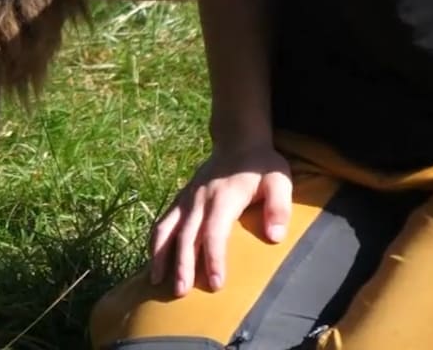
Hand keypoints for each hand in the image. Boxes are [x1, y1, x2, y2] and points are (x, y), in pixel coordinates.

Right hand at [147, 143, 292, 297]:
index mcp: (224, 197)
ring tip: (156, 282)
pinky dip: (155, 242)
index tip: (217, 284)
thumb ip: (279, 206)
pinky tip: (153, 262)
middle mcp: (200, 198)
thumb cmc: (262, 165)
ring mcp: (187, 198)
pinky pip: (163, 222)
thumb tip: (275, 237)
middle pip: (186, 235)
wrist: (239, 140)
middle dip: (182, 264)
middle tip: (180, 292)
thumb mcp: (279, 180)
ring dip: (160, 255)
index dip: (214, 258)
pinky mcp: (181, 199)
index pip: (215, 232)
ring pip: (167, 228)